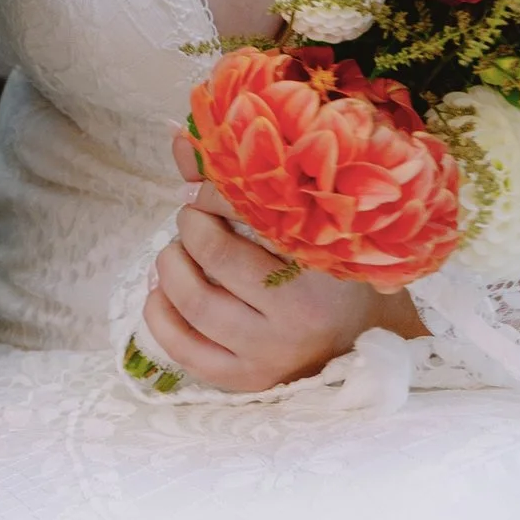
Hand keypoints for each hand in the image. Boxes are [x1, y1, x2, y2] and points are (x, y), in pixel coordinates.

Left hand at [143, 129, 422, 394]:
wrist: (360, 336)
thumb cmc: (329, 268)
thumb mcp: (306, 223)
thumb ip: (242, 182)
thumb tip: (180, 139)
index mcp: (323, 268)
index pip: (255, 217)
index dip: (215, 193)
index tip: (209, 190)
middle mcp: (299, 316)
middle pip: (215, 258)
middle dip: (190, 226)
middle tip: (192, 217)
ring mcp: (271, 354)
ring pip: (194, 302)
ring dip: (169, 265)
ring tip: (175, 251)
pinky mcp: (246, 380)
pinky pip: (184, 349)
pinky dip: (159, 313)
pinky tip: (160, 291)